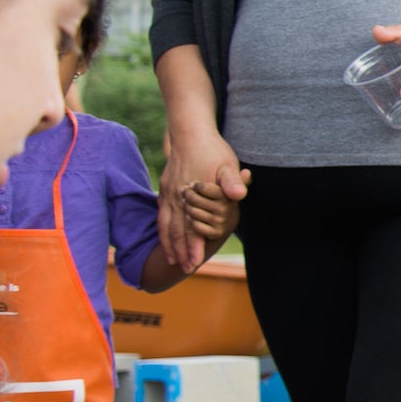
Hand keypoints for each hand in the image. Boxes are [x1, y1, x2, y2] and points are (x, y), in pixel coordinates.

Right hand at [160, 128, 247, 271]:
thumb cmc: (213, 149)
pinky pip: (161, 214)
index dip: (192, 246)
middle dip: (180, 251)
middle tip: (185, 270)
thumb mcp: (228, 164)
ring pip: (165, 223)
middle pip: (176, 230)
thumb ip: (232, 181)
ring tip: (171, 260)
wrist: (190, 131)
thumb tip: (240, 195)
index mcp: (191, 194)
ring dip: (169, 243)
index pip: (191, 227)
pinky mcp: (166, 187)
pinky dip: (163, 229)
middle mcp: (176, 196)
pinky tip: (165, 237)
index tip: (194, 264)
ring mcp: (169, 192)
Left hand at [182, 175, 246, 245]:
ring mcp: (221, 221)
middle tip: (185, 192)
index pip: (203, 188)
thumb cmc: (223, 199)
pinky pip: (195, 225)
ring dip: (187, 207)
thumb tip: (247, 172)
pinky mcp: (216, 233)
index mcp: (230, 194)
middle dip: (188, 195)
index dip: (195, 185)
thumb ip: (234, 179)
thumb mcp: (228, 185)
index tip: (193, 184)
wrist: (227, 222)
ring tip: (186, 202)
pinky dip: (191, 221)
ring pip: (193, 212)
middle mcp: (227, 208)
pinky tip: (192, 216)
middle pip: (195, 199)